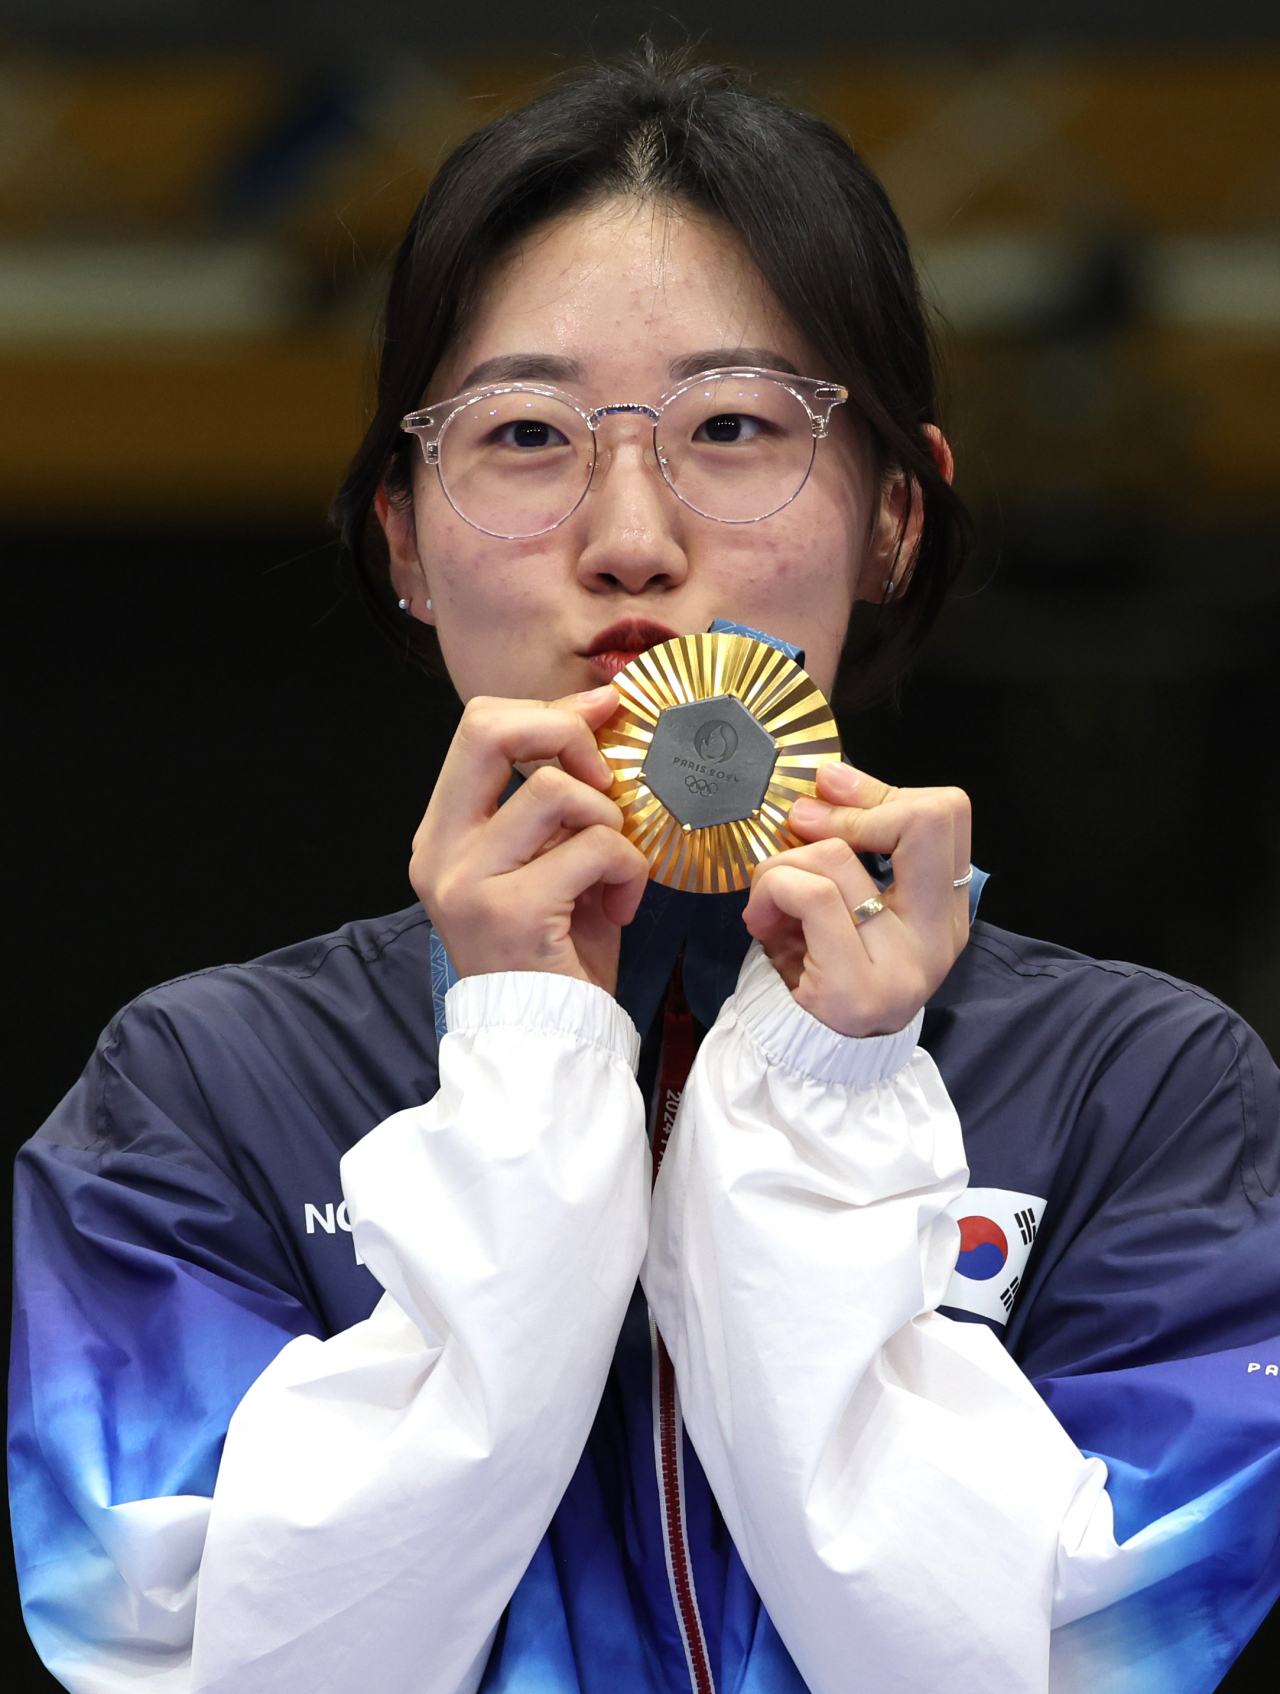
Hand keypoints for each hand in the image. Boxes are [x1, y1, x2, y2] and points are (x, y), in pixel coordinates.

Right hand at [411, 686, 649, 991]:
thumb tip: (595, 713)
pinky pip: (594, 848)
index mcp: (442, 833)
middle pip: (489, 729)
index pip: (477, 727)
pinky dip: (627, 869)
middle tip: (604, 777)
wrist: (546, 1042)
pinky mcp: (512, 912)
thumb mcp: (543, 862)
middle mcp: (441, 851)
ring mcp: (469, 882)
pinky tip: (621, 904)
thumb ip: (552, 800)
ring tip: (614, 867)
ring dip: (608, 822)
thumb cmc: (553, 954)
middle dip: (565, 733)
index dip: (546, 713)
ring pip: (556, 790)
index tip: (599, 717)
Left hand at [744, 762, 971, 1036]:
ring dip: (783, 863)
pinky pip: (812, 896)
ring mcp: (904, 965)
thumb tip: (829, 780)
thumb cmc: (822, 972)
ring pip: (840, 857)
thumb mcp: (849, 904)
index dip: (881, 791)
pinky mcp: (857, 988)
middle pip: (925, 820)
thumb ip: (854, 849)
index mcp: (945, 910)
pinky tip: (760, 919)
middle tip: (802, 826)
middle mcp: (938, 935)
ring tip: (768, 897)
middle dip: (851, 809)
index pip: (946, 815)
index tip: (830, 790)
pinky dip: (773, 890)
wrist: (808, 1064)